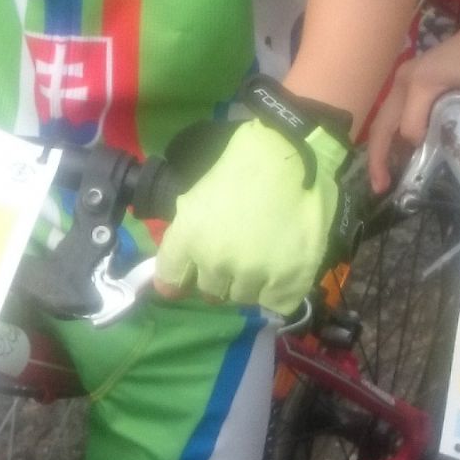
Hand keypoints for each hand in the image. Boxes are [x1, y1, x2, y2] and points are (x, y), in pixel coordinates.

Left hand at [155, 119, 347, 315]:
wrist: (290, 155)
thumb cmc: (241, 168)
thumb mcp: (196, 198)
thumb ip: (183, 240)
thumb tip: (169, 284)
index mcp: (189, 237)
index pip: (170, 279)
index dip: (179, 278)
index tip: (190, 274)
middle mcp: (216, 262)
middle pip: (210, 292)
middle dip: (220, 276)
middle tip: (238, 253)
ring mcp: (253, 273)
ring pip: (243, 298)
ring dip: (250, 283)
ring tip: (264, 256)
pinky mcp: (288, 280)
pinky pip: (276, 305)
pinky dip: (277, 293)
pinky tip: (281, 271)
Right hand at [366, 25, 459, 195]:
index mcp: (422, 82)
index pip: (411, 128)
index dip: (424, 147)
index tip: (443, 154)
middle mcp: (403, 81)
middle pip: (382, 126)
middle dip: (379, 158)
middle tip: (380, 188)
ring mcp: (400, 80)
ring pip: (382, 121)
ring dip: (380, 149)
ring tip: (382, 179)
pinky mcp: (405, 83)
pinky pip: (391, 114)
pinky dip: (390, 137)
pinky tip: (394, 157)